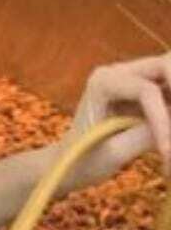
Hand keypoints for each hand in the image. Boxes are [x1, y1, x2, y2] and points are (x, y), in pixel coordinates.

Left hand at [62, 52, 170, 190]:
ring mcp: (134, 77)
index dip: (164, 120)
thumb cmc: (82, 161)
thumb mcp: (114, 152)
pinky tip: (167, 136)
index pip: (147, 91)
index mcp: (103, 82)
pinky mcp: (146, 90)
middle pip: (167, 65)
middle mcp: (120, 71)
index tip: (167, 151)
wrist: (68, 165)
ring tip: (168, 138)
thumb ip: (147, 135)